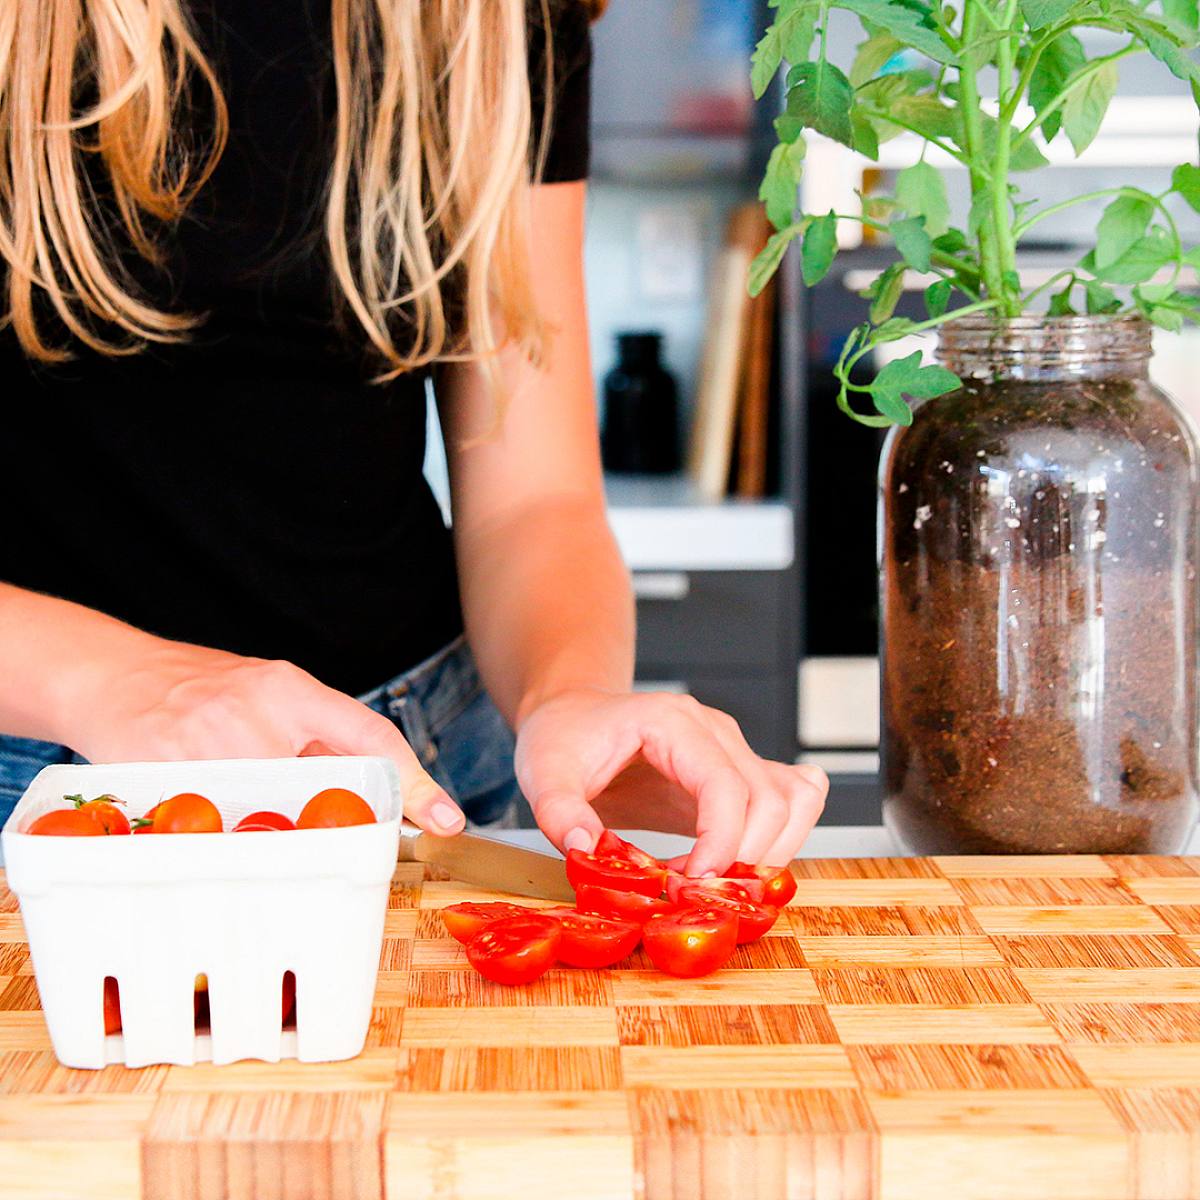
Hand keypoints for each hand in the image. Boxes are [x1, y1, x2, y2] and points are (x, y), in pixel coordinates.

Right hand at [63, 635, 465, 834]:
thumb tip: (379, 793)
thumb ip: (315, 733)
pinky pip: (211, 826)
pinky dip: (220, 839)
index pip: (371, 734)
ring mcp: (209, 741)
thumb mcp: (267, 692)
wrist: (112, 673)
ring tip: (254, 830)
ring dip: (271, 837)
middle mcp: (257, 710)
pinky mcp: (165, 770)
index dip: (416, 780)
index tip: (447, 819)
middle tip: (338, 846)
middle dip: (333, 826)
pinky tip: (209, 831)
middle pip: (320, 791)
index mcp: (291, 688)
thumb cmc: (200, 687)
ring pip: (266, 817)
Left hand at [514, 688, 826, 875]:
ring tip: (718, 884)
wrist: (574, 717)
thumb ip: (558, 811)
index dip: (721, 843)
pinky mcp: (739, 775)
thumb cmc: (563, 737)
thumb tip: (584, 850)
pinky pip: (793, 800)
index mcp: (673, 723)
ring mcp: (734, 751)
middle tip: (697, 895)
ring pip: (794, 801)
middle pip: (770, 799)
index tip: (694, 885)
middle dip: (745, 859)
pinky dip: (781, 839)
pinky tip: (736, 865)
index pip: (725, 785)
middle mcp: (716, 732)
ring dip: (771, 853)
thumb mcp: (543, 772)